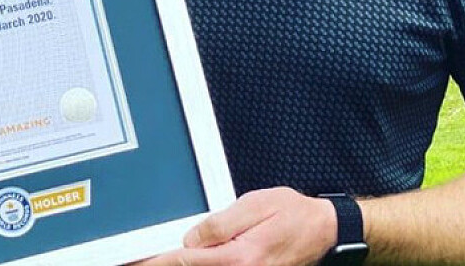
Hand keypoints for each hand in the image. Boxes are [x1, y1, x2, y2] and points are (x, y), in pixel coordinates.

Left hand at [131, 187, 336, 265]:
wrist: (324, 231)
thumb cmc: (293, 213)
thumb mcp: (255, 205)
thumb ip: (220, 224)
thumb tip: (191, 239)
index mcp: (241, 257)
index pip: (190, 262)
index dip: (162, 261)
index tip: (139, 262)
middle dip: (172, 265)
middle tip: (143, 259)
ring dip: (188, 264)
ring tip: (165, 257)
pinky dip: (205, 265)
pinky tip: (197, 257)